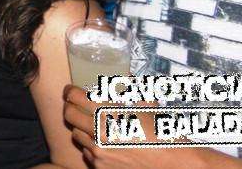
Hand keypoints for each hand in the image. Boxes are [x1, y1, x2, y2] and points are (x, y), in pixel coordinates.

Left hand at [63, 85, 211, 168]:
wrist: (173, 163)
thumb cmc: (162, 133)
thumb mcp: (146, 106)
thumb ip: (131, 93)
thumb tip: (127, 80)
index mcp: (108, 113)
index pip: (74, 97)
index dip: (70, 91)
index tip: (69, 90)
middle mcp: (99, 132)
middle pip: (68, 115)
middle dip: (70, 108)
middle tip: (74, 105)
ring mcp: (98, 152)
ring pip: (76, 134)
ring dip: (82, 129)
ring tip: (94, 126)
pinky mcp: (99, 166)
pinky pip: (87, 153)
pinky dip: (92, 147)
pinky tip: (105, 145)